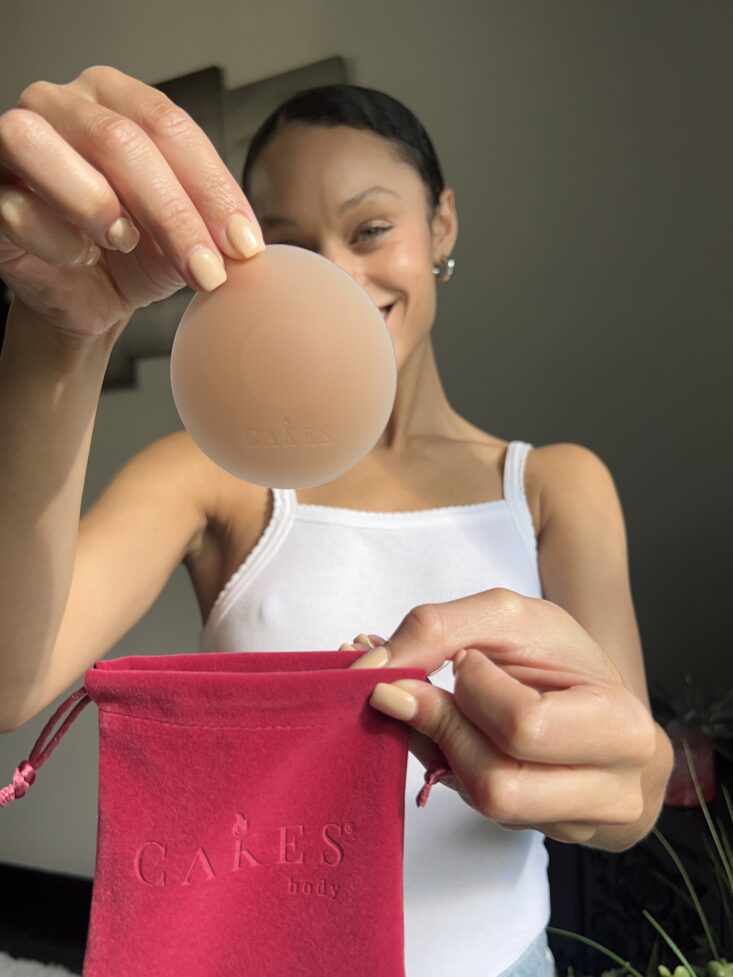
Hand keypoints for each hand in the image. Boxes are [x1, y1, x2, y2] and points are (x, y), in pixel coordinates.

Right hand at [0, 65, 263, 341]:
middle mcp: (62, 104)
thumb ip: (215, 226)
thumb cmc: (137, 253)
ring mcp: (15, 141)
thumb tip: (246, 249)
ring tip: (123, 243)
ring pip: (42, 146)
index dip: (211, 188)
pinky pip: (16, 207)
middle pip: (120, 140)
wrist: (91, 296)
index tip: (243, 246)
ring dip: (96, 205)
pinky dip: (59, 244)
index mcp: (117, 98)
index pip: (169, 124)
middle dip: (174, 215)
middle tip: (206, 272)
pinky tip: (80, 259)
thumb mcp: (188, 235)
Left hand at [341, 589, 657, 844]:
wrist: (594, 699)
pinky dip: (439, 760)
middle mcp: (609, 793)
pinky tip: (439, 724)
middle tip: (418, 685)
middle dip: (444, 727)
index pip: (524, 727)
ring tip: (428, 701)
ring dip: (437, 746)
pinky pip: (472, 805)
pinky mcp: (534, 832)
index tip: (466, 660)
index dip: (476, 688)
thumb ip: (438, 629)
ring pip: (478, 802)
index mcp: (620, 728)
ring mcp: (573, 825)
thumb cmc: (559, 656)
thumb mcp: (508, 617)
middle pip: (495, 784)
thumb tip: (371, 673)